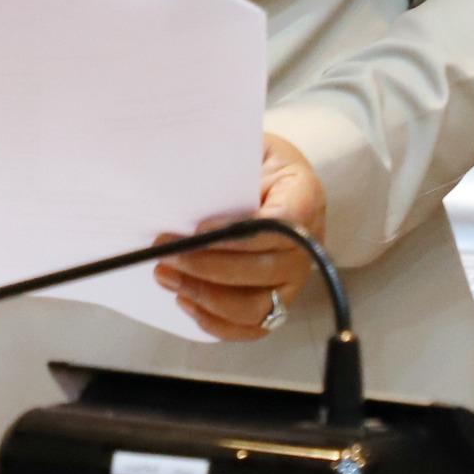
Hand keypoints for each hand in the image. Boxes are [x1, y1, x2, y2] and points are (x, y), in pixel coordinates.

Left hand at [152, 135, 328, 340]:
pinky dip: (216, 321)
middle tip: (165, 252)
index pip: (283, 224)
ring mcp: (295, 278)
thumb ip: (228, 164)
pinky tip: (186, 300)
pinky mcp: (279, 301)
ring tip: (167, 276)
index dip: (240, 234)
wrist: (276, 180)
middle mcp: (308, 244)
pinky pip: (252, 326)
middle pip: (264, 270)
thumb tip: (185, 189)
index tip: (198, 230)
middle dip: (207, 266)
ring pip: (256, 306)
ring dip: (206, 295)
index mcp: (304, 197)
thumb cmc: (258, 163)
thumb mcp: (250, 146)